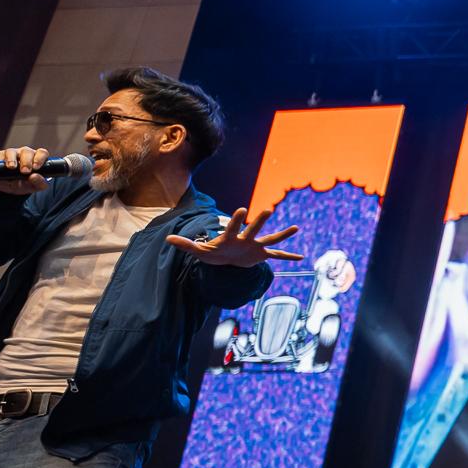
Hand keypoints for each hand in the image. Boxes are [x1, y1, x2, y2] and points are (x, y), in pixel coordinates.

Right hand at [0, 146, 49, 195]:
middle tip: (25, 171)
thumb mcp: (34, 186)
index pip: (41, 153)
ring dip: (12, 159)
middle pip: (26, 151)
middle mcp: (25, 154)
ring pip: (11, 151)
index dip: (39, 158)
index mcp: (36, 158)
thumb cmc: (26, 184)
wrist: (9, 187)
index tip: (36, 168)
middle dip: (26, 161)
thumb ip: (38, 183)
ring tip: (12, 167)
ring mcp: (12, 153)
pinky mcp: (0, 156)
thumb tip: (34, 177)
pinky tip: (0, 166)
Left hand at [167, 206, 303, 266]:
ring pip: (270, 239)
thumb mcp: (198, 251)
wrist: (224, 257)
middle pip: (253, 229)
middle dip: (260, 222)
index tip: (243, 209)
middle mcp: (245, 239)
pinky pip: (276, 255)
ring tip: (295, 228)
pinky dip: (288, 257)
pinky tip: (300, 258)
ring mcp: (254, 246)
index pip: (233, 227)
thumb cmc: (212, 252)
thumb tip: (167, 239)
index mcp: (230, 237)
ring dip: (282, 235)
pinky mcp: (260, 254)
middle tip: (267, 210)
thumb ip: (185, 244)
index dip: (237, 220)